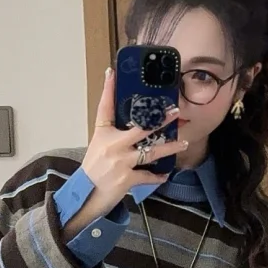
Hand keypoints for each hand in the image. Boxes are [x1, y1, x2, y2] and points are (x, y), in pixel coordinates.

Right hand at [62, 68, 186, 240]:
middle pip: (140, 129)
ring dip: (169, 148)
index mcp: (103, 134)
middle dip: (160, 120)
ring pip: (151, 152)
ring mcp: (121, 162)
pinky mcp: (127, 179)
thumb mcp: (98, 145)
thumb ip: (112, 132)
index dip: (108, 89)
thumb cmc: (93, 169)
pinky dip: (157, 177)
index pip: (105, 108)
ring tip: (182, 143)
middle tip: (175, 112)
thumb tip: (130, 124)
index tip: (112, 72)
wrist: (85, 195)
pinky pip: (147, 175)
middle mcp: (113, 145)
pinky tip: (165, 175)